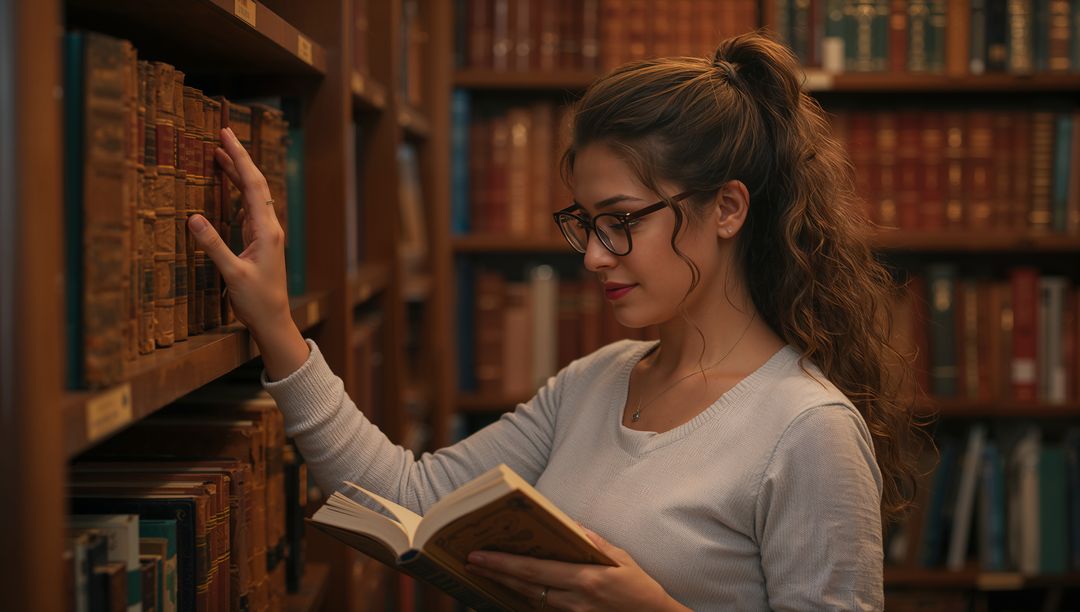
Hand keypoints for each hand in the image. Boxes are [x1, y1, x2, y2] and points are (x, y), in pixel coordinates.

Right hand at [187, 127, 307, 379]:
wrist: (273, 319)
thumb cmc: (256, 300)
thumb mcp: (232, 273)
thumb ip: (213, 245)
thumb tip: (193, 217)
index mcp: (266, 230)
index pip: (253, 185)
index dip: (239, 159)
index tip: (227, 136)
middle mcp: (269, 227)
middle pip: (255, 184)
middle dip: (239, 158)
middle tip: (223, 134)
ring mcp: (266, 233)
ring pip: (252, 195)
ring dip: (238, 173)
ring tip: (220, 152)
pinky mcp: (259, 240)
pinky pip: (248, 208)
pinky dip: (237, 191)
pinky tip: (228, 184)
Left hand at [465, 528, 688, 611]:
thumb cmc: (639, 586)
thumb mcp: (622, 558)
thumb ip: (594, 543)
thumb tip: (570, 524)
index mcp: (585, 580)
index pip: (535, 571)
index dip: (504, 564)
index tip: (480, 555)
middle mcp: (575, 601)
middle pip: (525, 587)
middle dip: (496, 574)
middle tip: (471, 561)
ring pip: (529, 601)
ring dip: (505, 586)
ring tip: (483, 572)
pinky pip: (542, 610)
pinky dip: (524, 599)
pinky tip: (509, 588)